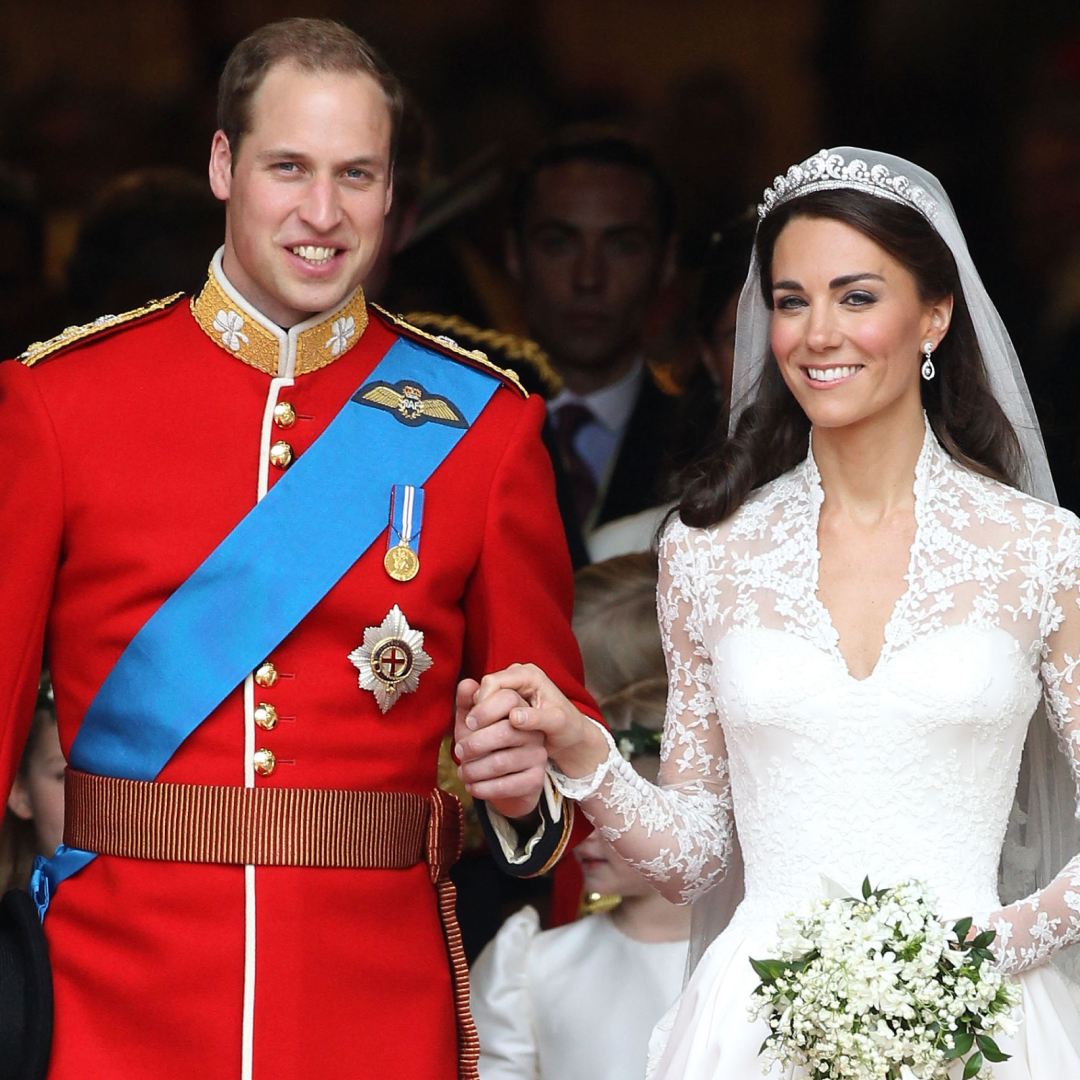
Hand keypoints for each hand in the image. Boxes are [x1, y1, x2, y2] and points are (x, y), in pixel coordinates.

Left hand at [454, 677, 546, 820]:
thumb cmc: (484, 747)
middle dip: (475, 744)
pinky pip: (507, 785)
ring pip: (501, 762)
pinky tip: (472, 787)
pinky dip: (483, 788)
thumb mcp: (471, 724)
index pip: (508, 698)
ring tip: (462, 772)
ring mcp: (537, 755)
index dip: (485, 709)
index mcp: (519, 710)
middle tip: (459, 752)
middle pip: (504, 732)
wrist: (502, 784)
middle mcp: (533, 731)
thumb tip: (467, 683)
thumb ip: (467, 704)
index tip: (468, 723)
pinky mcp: (535, 780)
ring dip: (474, 770)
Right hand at [462, 663, 608, 779]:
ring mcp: (512, 687)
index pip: (494, 682)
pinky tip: (483, 735)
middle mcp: (518, 676)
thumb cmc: (568, 728)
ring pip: (484, 697)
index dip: (482, 703)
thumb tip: (514, 718)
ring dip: (479, 715)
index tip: (475, 725)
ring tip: (476, 736)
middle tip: (471, 731)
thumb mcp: (557, 724)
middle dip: (478, 709)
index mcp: (530, 675)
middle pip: (486, 687)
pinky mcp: (507, 699)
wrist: (571, 735)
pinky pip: (488, 705)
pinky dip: (484, 719)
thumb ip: (538, 719)